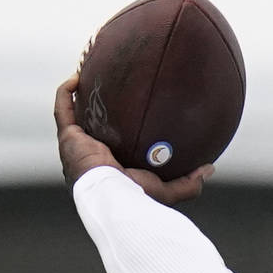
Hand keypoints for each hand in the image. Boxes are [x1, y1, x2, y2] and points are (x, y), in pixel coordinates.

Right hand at [54, 74, 212, 204]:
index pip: (113, 148)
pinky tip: (78, 77)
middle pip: (91, 129)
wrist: (113, 194)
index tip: (132, 116)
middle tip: (109, 92)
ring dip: (78, 97)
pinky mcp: (68, 136)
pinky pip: (62, 108)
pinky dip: (67, 92)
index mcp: (110, 168)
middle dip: (96, 111)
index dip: (118, 133)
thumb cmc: (138, 195)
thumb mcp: (168, 190)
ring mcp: (76, 146)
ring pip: (73, 115)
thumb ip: (189, 182)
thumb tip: (210, 168)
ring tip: (89, 78)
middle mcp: (90, 156)